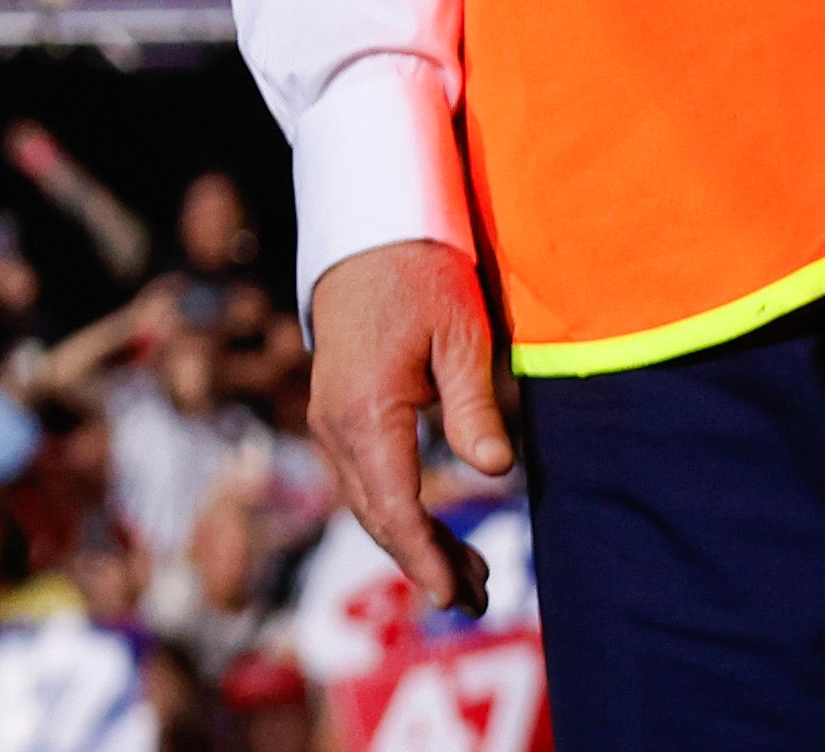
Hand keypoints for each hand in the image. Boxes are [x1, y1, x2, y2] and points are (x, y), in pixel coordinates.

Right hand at [306, 243, 509, 614]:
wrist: (367, 226)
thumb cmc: (421, 272)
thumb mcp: (460, 333)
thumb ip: (473, 405)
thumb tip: (495, 471)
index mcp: (364, 412)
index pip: (395, 508)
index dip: (425, 559)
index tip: (454, 597)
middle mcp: (335, 424)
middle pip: (379, 515)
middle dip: (425, 562)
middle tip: (478, 597)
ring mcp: (330, 417)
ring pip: (369, 500)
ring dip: (413, 540)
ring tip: (469, 572)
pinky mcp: (337, 409)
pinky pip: (363, 476)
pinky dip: (396, 508)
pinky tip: (432, 524)